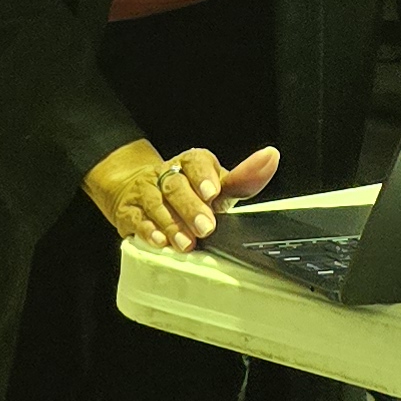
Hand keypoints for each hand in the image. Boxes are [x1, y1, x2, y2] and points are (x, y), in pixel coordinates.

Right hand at [84, 137, 278, 250]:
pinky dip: (147, 230)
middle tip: (205, 228)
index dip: (203, 177)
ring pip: (156, 203)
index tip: (213, 193)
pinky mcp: (129, 211)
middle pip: (175, 185)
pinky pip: (135, 218)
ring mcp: (145, 192)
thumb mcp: (217, 185)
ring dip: (171, 224)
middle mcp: (166, 174)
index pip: (196, 162)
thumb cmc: (189, 191)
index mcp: (190, 164)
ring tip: (186, 243)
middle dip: (190, 207)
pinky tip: (159, 240)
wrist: (139, 190)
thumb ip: (243, 178)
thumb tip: (271, 157)